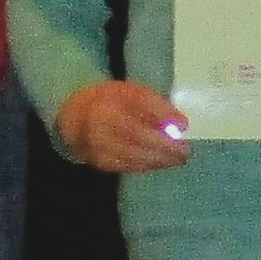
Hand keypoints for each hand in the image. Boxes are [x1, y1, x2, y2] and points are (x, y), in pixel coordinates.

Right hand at [59, 80, 191, 174]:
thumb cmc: (112, 102)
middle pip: (137, 134)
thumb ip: (156, 106)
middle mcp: (101, 121)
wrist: (75, 118)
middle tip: (186, 151)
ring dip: (160, 159)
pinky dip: (148, 165)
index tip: (184, 125)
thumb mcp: (132, 93)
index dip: (163, 115)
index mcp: (110, 99)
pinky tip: (160, 162)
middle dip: (166, 145)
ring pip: (134, 154)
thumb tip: (182, 124)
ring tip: (178, 159)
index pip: (140, 104)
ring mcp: (98, 144)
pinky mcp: (100, 161)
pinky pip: (129, 166)